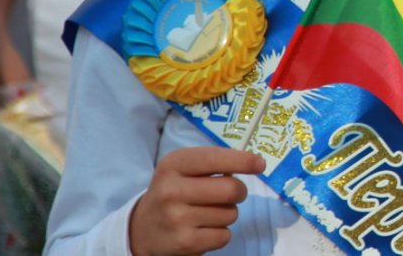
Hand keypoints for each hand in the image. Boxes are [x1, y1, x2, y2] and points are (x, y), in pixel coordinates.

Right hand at [129, 147, 264, 255]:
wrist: (142, 229)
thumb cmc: (174, 192)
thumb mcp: (183, 169)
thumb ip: (214, 161)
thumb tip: (254, 162)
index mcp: (173, 165)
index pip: (215, 158)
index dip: (243, 161)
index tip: (260, 164)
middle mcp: (171, 190)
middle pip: (231, 189)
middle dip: (240, 192)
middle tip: (232, 194)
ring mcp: (176, 218)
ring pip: (231, 214)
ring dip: (227, 214)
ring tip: (207, 213)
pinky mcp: (184, 243)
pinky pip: (224, 235)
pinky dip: (220, 233)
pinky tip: (202, 230)